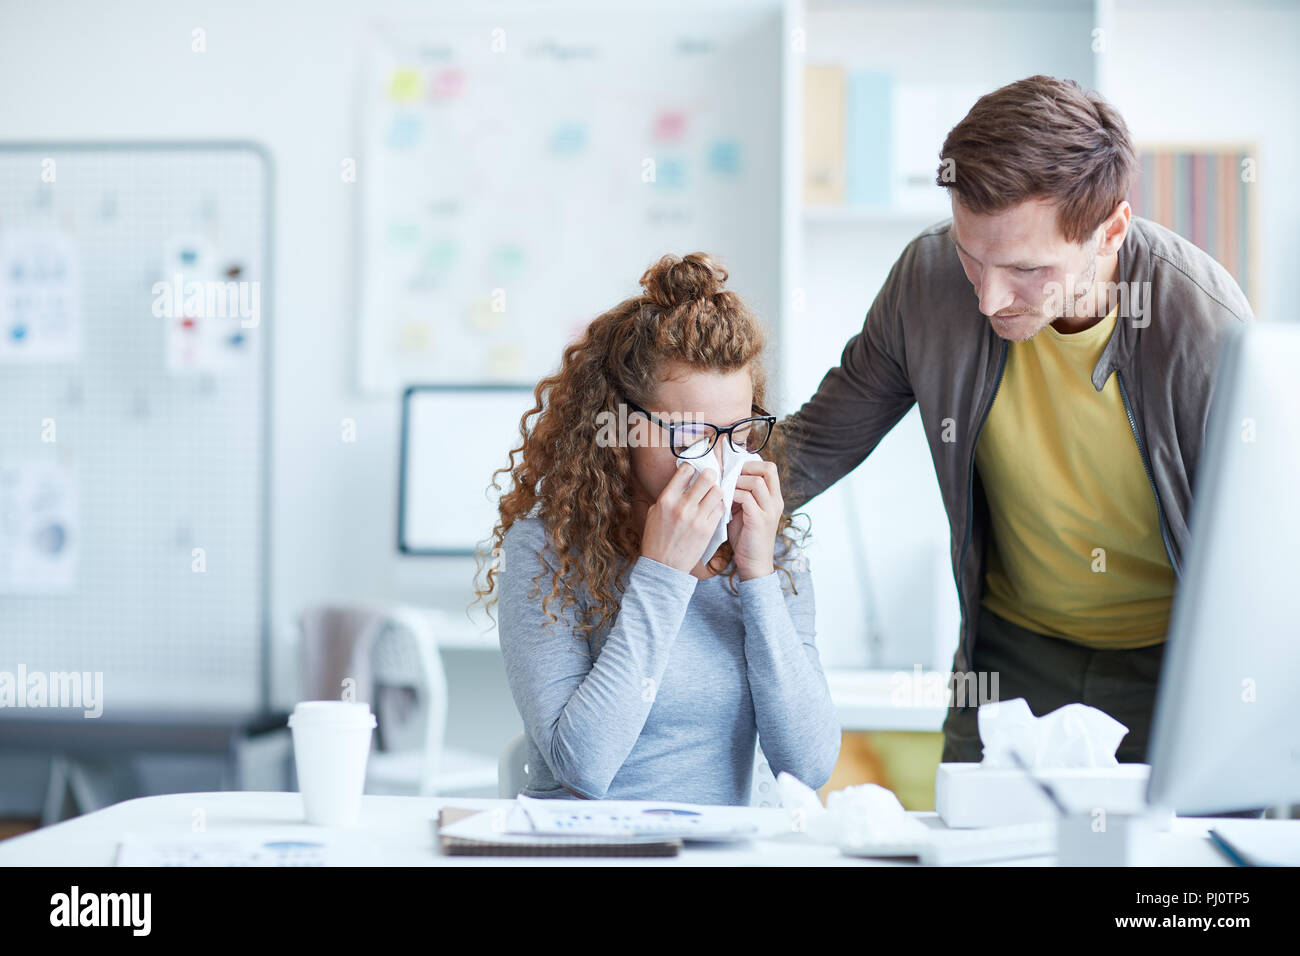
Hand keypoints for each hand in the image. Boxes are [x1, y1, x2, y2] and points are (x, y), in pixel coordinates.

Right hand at [639, 461, 724, 573]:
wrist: (663, 566)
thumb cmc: (656, 539)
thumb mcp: (654, 513)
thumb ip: (669, 496)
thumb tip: (682, 480)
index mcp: (666, 500)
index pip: (685, 471)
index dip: (692, 467)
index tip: (695, 470)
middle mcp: (682, 507)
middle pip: (707, 478)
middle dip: (710, 475)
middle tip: (709, 478)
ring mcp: (697, 518)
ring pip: (718, 492)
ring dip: (716, 491)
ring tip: (712, 495)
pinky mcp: (708, 530)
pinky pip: (721, 509)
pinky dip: (719, 506)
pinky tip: (714, 508)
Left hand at [727, 460, 780, 579]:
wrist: (754, 563)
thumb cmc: (746, 536)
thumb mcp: (746, 510)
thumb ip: (741, 494)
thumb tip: (725, 475)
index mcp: (774, 497)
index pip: (769, 468)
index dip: (751, 463)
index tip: (734, 469)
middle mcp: (775, 501)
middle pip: (768, 469)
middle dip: (746, 468)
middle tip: (730, 475)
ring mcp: (769, 511)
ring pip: (756, 482)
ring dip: (737, 482)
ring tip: (726, 489)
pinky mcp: (759, 520)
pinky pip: (746, 498)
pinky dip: (733, 495)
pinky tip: (725, 501)